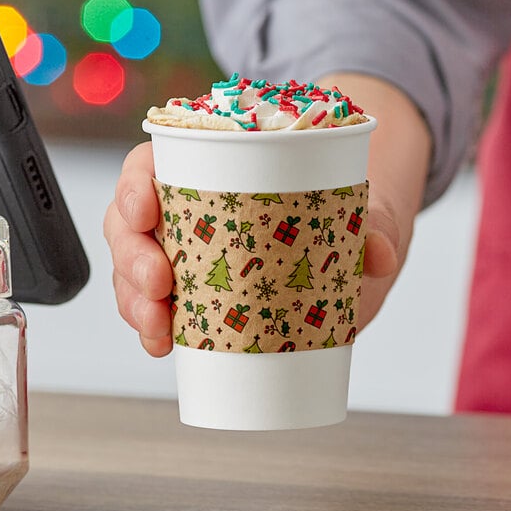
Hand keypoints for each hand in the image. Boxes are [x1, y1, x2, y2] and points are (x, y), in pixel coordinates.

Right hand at [104, 74, 430, 356]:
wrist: (349, 262)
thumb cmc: (343, 221)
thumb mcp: (361, 212)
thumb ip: (376, 224)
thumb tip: (378, 254)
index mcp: (213, 172)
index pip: (153, 165)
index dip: (135, 186)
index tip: (145, 212)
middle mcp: (190, 213)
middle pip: (132, 225)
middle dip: (132, 257)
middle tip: (159, 287)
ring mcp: (188, 257)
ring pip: (135, 271)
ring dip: (134, 301)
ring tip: (159, 330)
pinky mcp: (199, 297)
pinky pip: (157, 308)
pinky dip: (152, 328)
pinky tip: (162, 345)